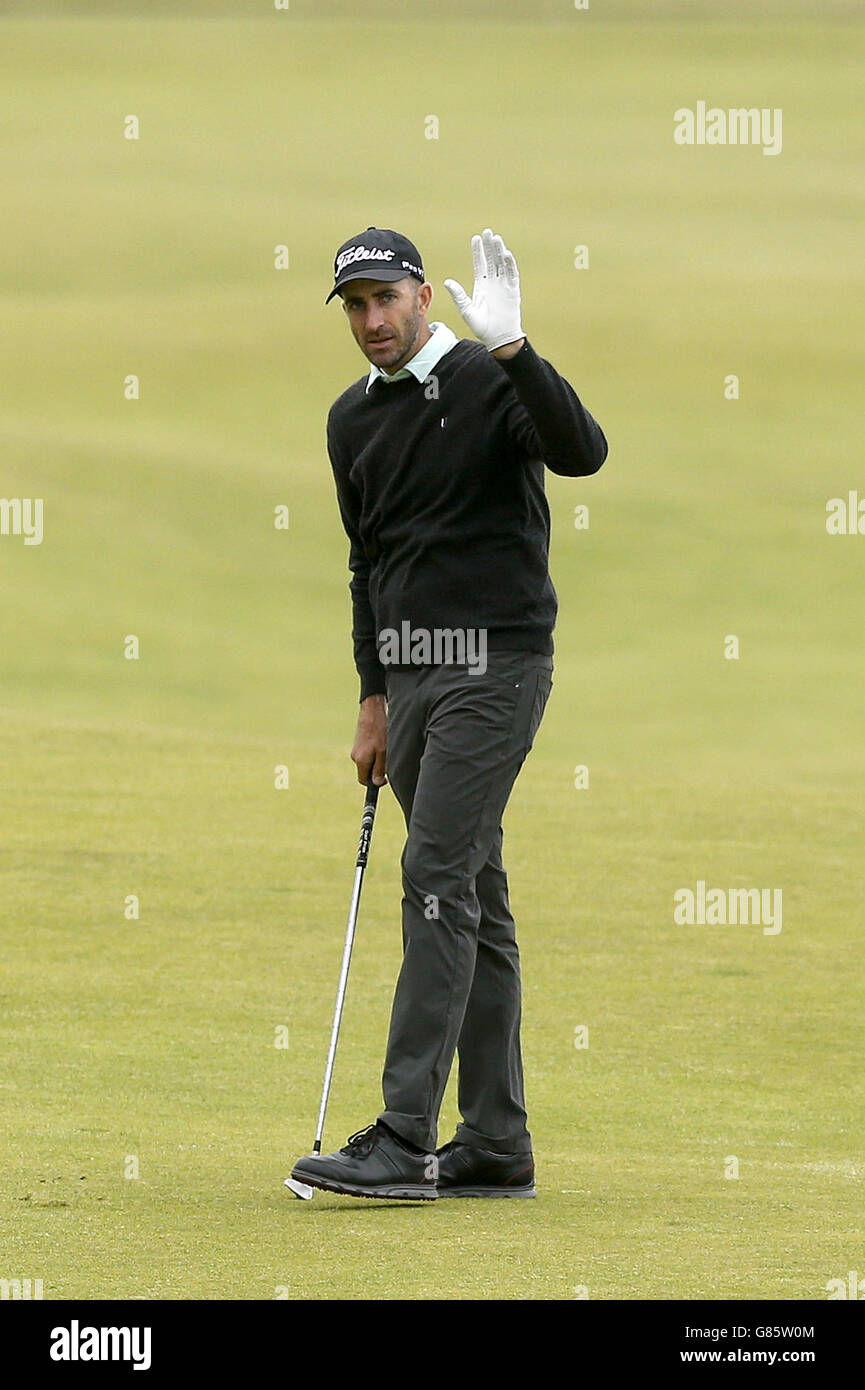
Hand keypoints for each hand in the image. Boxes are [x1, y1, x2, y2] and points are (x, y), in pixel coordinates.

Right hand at [351, 694, 386, 785]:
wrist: (372, 711)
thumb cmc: (380, 730)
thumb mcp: (383, 752)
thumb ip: (379, 769)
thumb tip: (375, 783)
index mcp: (360, 760)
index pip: (363, 780)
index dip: (375, 783)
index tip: (385, 777)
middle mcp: (355, 756)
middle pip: (366, 771)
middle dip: (377, 769)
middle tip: (387, 758)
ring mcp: (356, 749)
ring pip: (368, 762)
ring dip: (377, 759)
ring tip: (385, 747)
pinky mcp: (359, 742)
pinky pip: (367, 753)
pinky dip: (375, 751)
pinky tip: (381, 741)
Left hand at [444, 227, 524, 352]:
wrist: (497, 338)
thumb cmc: (481, 326)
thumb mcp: (466, 310)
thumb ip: (458, 295)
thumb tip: (447, 281)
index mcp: (482, 285)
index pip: (480, 263)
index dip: (478, 251)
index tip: (476, 238)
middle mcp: (493, 282)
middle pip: (492, 259)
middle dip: (490, 246)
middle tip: (487, 232)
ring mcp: (504, 285)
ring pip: (502, 263)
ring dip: (499, 251)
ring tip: (496, 239)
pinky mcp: (513, 290)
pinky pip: (512, 274)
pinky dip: (509, 264)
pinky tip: (506, 254)